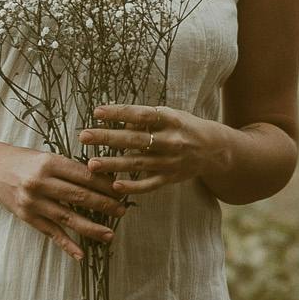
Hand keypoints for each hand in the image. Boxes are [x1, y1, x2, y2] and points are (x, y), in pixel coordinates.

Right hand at [0, 145, 123, 262]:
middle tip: (122, 211)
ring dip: (91, 228)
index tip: (121, 191)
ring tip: (110, 234)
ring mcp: (33, 202)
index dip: (105, 185)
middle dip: (104, 205)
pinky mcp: (27, 217)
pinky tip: (81, 254)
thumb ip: (71, 169)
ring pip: (68, 218)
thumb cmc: (25, 161)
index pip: (84, 176)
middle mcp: (40, 183)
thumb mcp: (48, 157)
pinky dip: (67, 244)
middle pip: (79, 197)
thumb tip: (104, 181)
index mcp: (49, 163)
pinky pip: (51, 233)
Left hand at [81, 103, 225, 199]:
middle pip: (135, 140)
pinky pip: (149, 185)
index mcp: (171, 119)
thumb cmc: (183, 127)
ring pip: (138, 164)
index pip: (141, 115)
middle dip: (108, 138)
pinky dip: (132, 187)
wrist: (214, 150)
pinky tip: (115, 186)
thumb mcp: (169, 115)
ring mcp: (171, 161)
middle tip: (84, 136)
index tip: (96, 112)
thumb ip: (145, 118)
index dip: (119, 113)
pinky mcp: (171, 179)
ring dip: (113, 164)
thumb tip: (114, 120)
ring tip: (91, 164)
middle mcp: (171, 140)